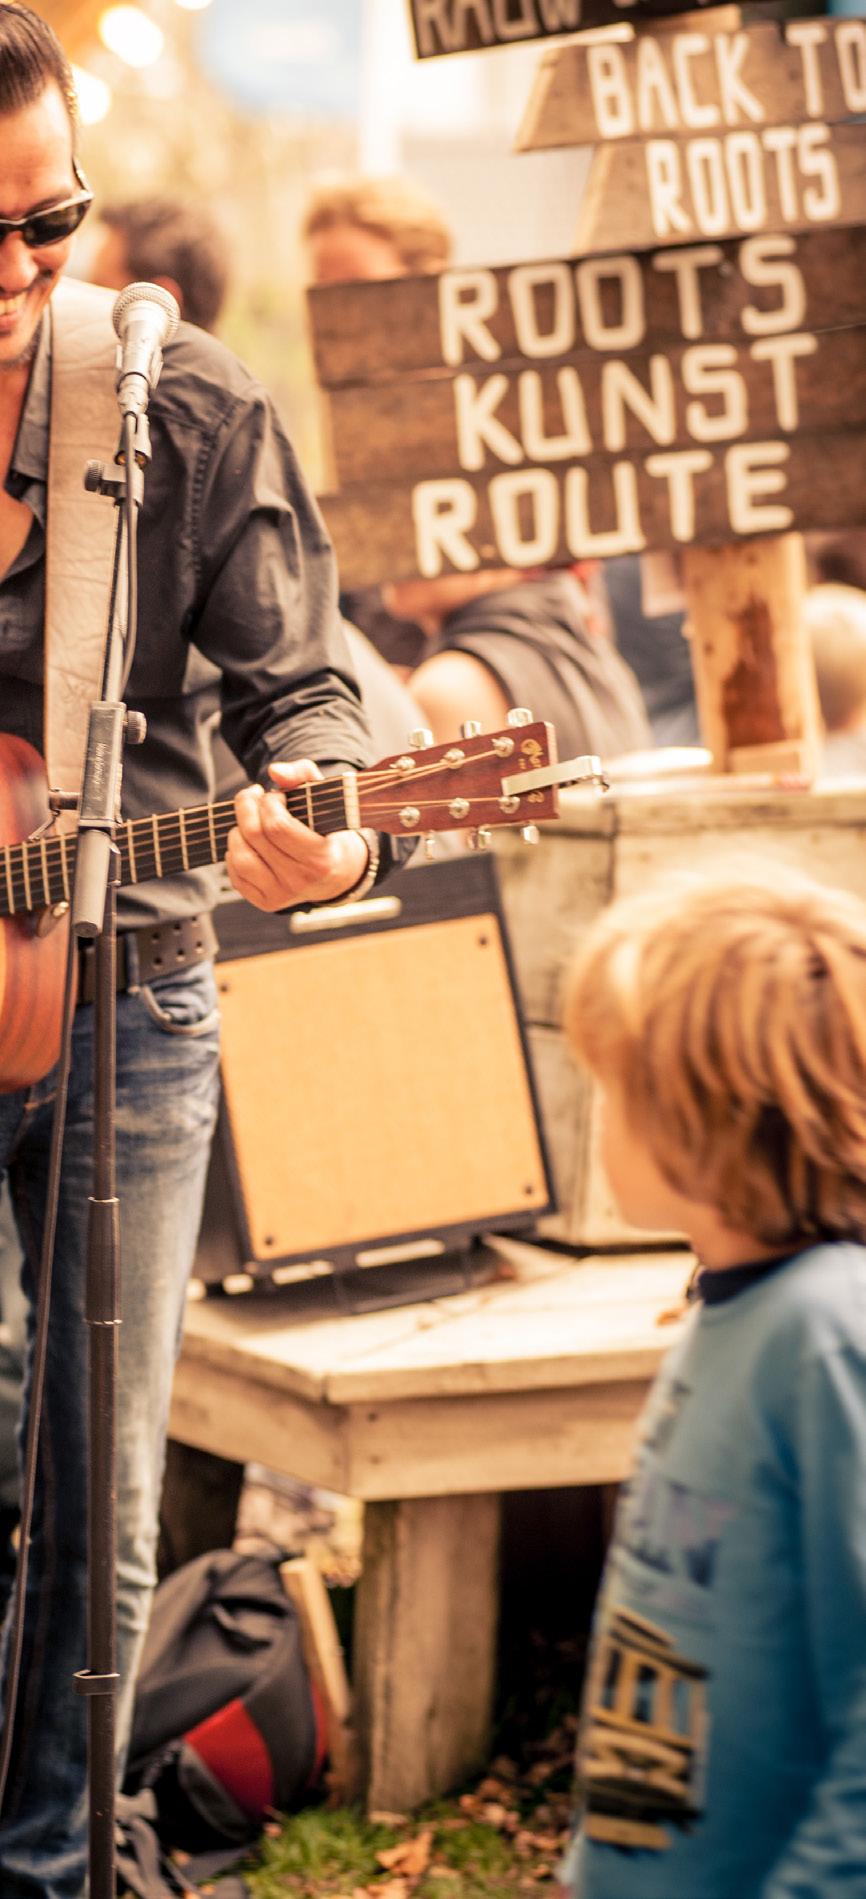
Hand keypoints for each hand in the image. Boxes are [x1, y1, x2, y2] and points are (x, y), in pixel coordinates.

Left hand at [226, 759, 368, 911]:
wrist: (337, 874)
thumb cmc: (326, 830)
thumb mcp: (325, 797)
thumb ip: (303, 775)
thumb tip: (275, 771)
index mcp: (320, 858)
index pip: (277, 826)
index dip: (269, 802)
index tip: (276, 796)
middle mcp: (300, 881)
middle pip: (254, 835)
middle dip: (247, 807)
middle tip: (253, 797)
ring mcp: (281, 895)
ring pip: (240, 856)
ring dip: (237, 830)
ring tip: (248, 822)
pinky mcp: (266, 902)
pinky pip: (235, 875)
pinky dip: (234, 854)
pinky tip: (248, 844)